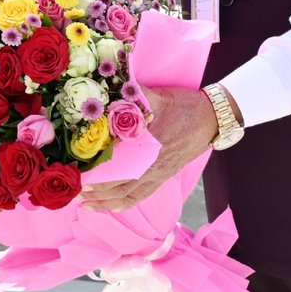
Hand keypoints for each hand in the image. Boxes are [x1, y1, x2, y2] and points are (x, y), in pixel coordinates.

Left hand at [80, 86, 216, 210]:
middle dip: (98, 193)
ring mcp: (161, 174)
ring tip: (89, 204)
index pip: (120, 169)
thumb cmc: (187, 106)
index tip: (80, 177)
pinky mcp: (165, 175)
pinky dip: (126, 202)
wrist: (213, 117)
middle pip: (122, 188)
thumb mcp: (160, 97)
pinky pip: (143, 195)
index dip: (99, 176)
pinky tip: (114, 203)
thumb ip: (136, 94)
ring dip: (109, 203)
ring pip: (132, 196)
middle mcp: (155, 167)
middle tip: (77, 194)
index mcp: (152, 149)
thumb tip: (114, 86)